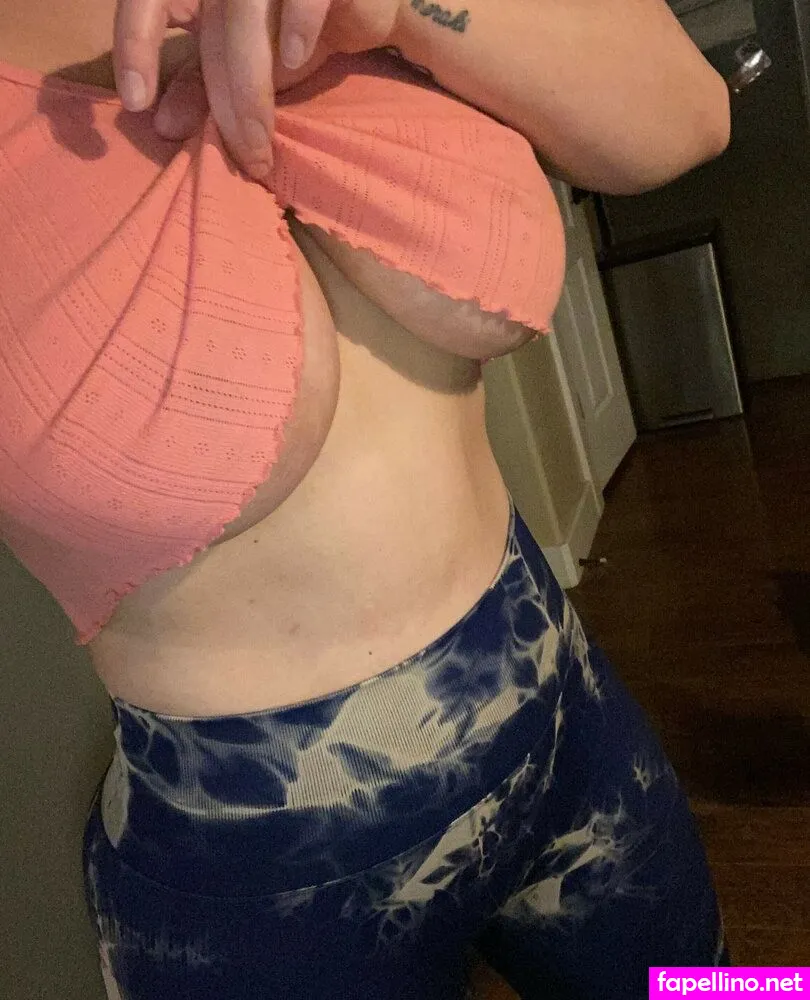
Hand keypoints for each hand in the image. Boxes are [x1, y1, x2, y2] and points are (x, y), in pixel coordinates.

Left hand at [113, 0, 401, 180]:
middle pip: (212, 34)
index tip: (137, 102)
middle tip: (244, 158)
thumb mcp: (243, 70)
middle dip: (226, 105)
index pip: (148, 0)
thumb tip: (163, 126)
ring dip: (253, 85)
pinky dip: (299, 24)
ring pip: (246, 15)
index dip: (134, 44)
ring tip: (263, 139)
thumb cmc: (294, 36)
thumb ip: (203, 90)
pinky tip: (297, 60)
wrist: (364, 9)